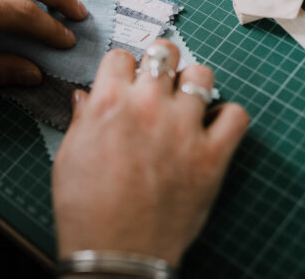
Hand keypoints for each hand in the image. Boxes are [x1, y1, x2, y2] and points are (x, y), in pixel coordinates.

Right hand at [52, 39, 248, 265]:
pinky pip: (236, 115)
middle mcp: (148, 107)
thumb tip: (86, 99)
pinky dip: (228, 116)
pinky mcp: (212, 156)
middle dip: (160, 61)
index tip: (125, 79)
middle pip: (165, 52)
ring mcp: (184, 129)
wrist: (117, 253)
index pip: (122, 56)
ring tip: (187, 100)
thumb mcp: (69, 156)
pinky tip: (214, 125)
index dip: (123, 67)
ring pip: (202, 74)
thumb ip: (82, 120)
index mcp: (109, 103)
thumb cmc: (87, 210)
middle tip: (159, 79)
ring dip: (193, 82)